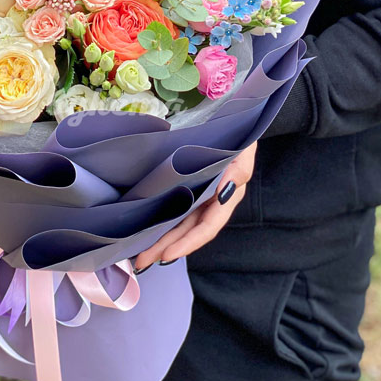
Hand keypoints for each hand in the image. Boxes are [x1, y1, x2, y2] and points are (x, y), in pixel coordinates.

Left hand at [134, 141, 257, 270]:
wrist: (232, 118)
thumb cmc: (237, 134)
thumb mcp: (242, 148)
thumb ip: (237, 171)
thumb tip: (224, 194)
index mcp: (226, 195)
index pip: (207, 227)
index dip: (188, 243)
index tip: (167, 255)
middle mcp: (211, 200)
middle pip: (187, 231)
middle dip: (165, 248)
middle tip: (142, 263)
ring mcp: (198, 194)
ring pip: (178, 223)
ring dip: (160, 240)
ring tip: (138, 255)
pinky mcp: (185, 186)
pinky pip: (173, 208)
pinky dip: (160, 221)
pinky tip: (144, 230)